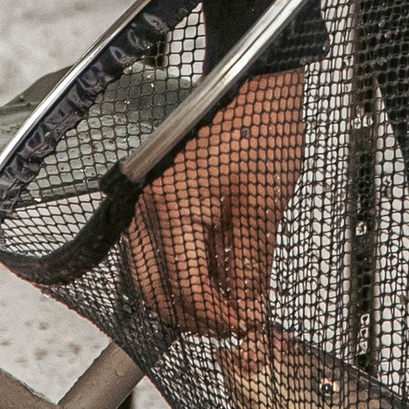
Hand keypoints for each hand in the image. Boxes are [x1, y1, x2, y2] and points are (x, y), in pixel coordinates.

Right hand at [126, 69, 304, 337]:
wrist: (251, 81)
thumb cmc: (259, 130)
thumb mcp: (263, 206)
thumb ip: (251, 266)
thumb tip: (248, 312)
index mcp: (172, 211)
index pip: (186, 289)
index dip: (217, 317)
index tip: (246, 327)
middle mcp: (146, 210)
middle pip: (156, 291)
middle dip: (194, 316)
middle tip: (233, 323)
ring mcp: (145, 203)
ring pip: (149, 275)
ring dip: (183, 297)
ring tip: (225, 302)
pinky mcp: (155, 197)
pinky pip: (153, 250)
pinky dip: (178, 270)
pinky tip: (212, 273)